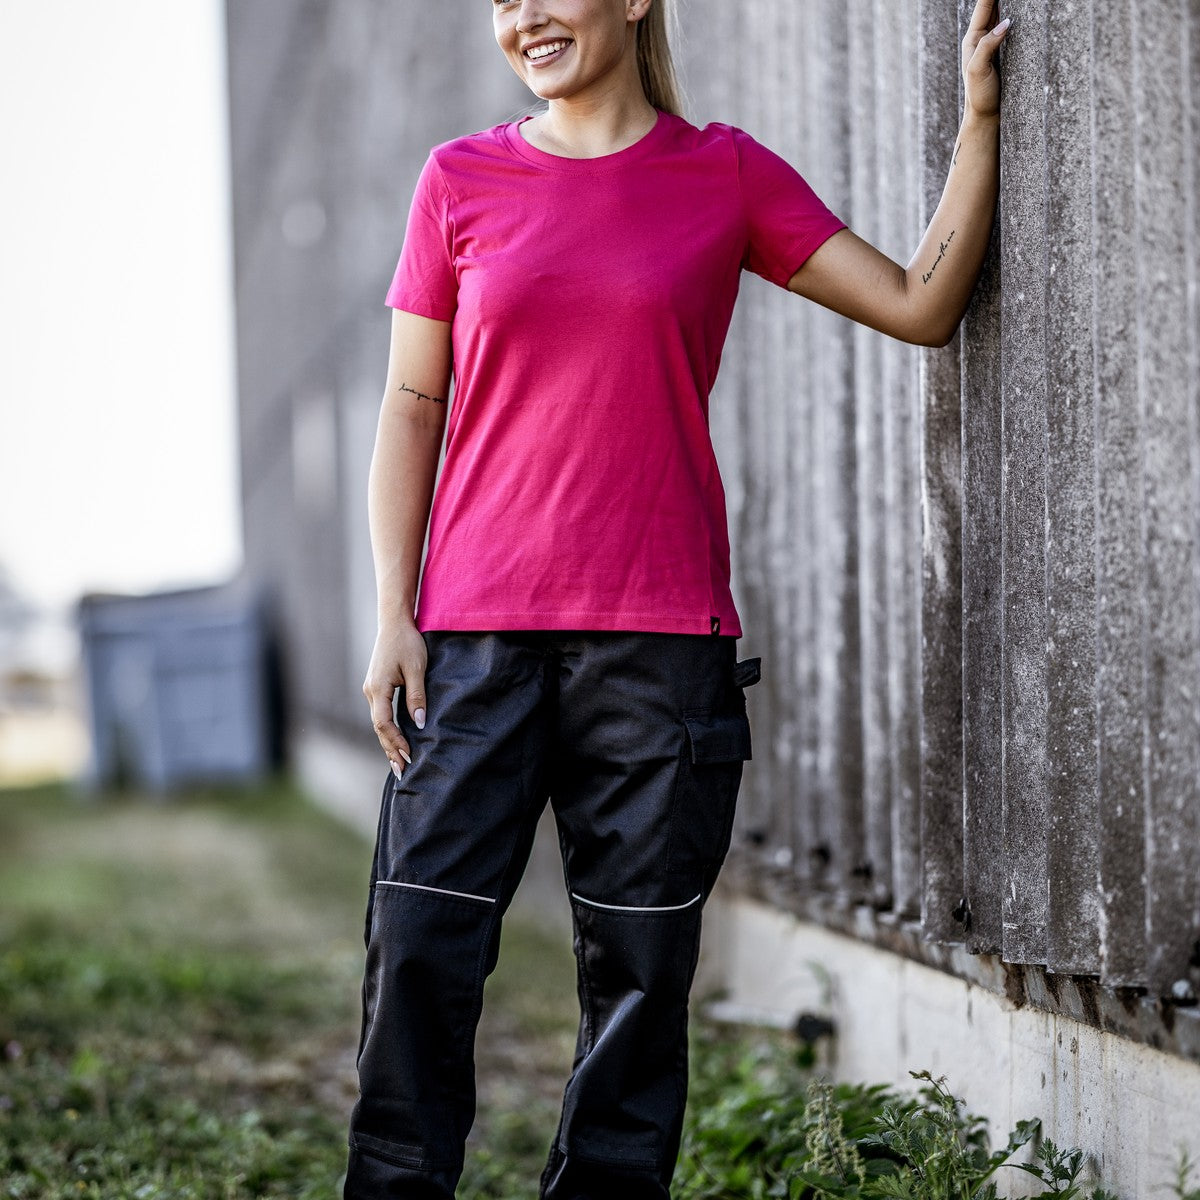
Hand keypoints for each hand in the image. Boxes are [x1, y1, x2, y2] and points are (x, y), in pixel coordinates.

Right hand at [362, 621, 427, 777]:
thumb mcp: (417, 668)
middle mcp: (370, 691)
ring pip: (379, 723)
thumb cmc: (407, 642)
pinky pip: (381, 714)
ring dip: (388, 742)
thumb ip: (417, 696)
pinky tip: (396, 741)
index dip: (395, 741)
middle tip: (402, 771)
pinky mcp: (377, 687)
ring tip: (398, 763)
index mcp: (378, 688)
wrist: (394, 623)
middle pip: (379, 728)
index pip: (383, 723)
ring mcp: (372, 690)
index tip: (408, 756)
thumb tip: (419, 724)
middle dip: (390, 750)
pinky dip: (388, 730)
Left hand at [962, 0, 1010, 119]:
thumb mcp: (978, 69)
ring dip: (1009, 4)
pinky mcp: (1004, 52)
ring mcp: (993, 44)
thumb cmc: (979, 95)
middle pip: (993, 7)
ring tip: (1020, 0)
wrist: (985, 116)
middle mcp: (982, 38)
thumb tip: (1006, 23)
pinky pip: (1010, 29)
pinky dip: (1016, 17)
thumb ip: (988, 45)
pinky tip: (1023, 10)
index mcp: (973, 39)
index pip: (984, 6)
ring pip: (1002, 15)